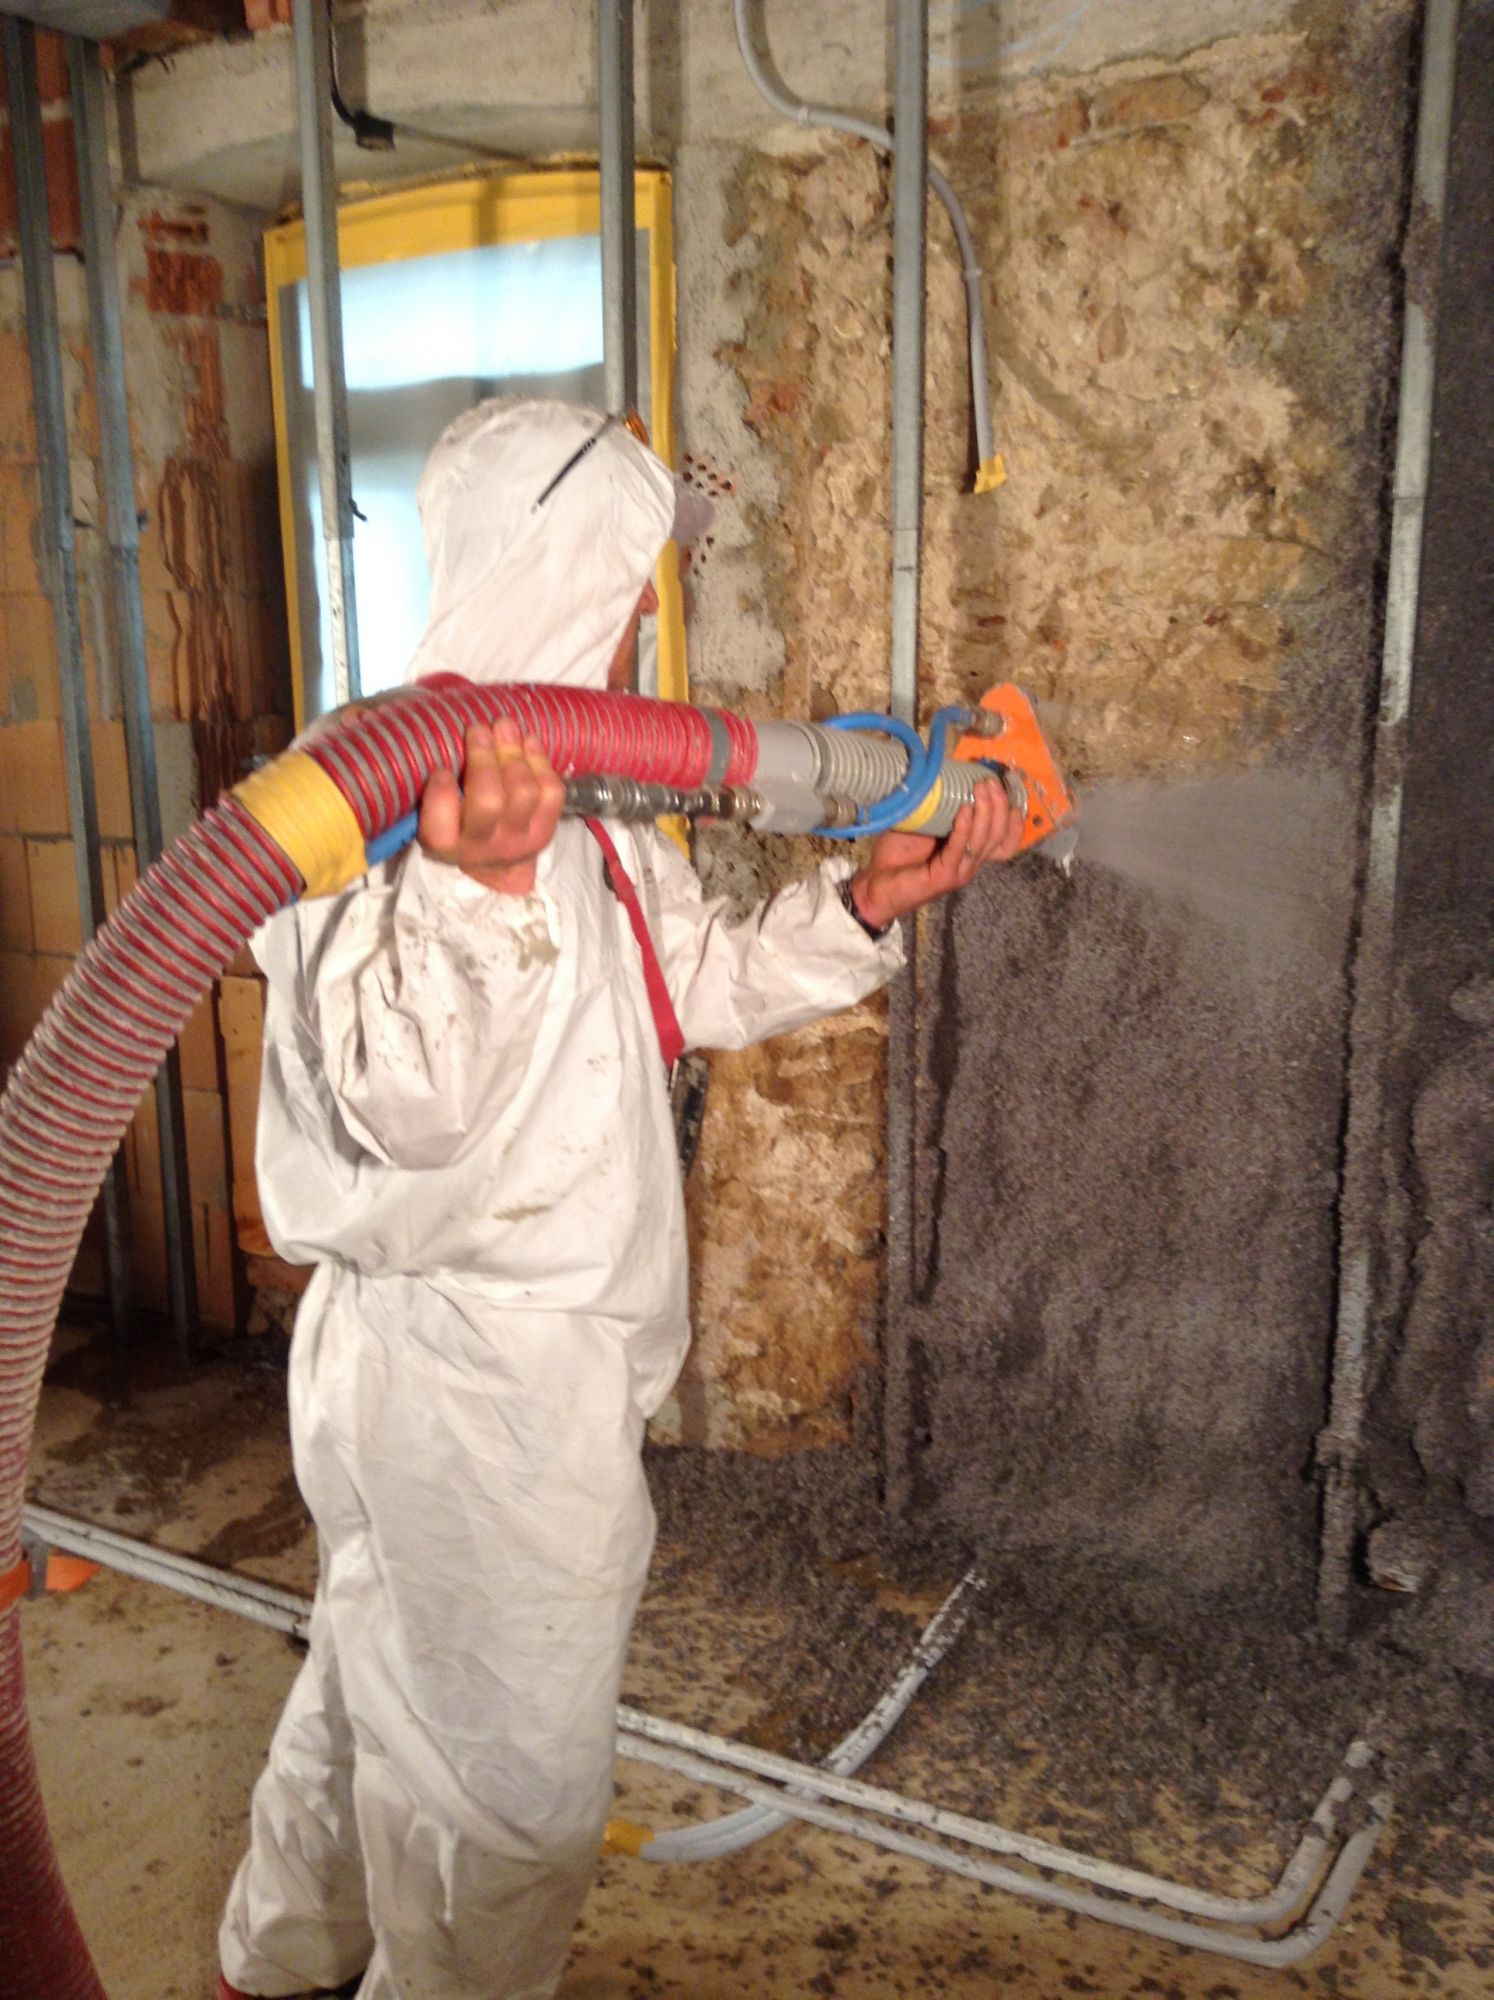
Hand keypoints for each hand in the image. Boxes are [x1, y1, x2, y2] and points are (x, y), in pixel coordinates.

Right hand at [418, 720, 564, 894]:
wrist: (496, 866)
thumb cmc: (458, 826)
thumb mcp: (437, 815)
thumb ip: (440, 786)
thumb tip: (457, 737)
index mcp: (444, 844)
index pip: (439, 824)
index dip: (441, 793)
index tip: (442, 769)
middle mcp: (481, 847)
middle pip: (488, 801)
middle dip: (484, 758)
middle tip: (478, 729)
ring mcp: (518, 840)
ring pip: (524, 792)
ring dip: (514, 753)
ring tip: (504, 726)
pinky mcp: (545, 832)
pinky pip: (551, 793)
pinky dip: (540, 761)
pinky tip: (528, 742)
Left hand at [848, 776, 1021, 928]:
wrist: (875, 886)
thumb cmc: (897, 856)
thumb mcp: (923, 827)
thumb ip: (938, 810)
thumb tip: (942, 775)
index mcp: (969, 852)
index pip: (1005, 839)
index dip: (1012, 817)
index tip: (1005, 789)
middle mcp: (970, 863)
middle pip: (998, 834)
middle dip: (999, 805)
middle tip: (990, 782)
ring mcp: (960, 871)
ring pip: (984, 840)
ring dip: (986, 812)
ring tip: (981, 789)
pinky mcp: (945, 876)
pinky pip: (960, 849)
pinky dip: (964, 828)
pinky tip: (964, 810)